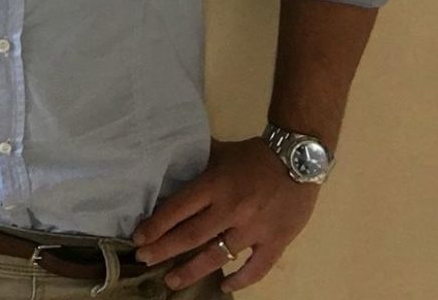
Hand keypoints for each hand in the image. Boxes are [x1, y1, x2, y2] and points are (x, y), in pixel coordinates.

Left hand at [130, 137, 320, 293]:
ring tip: (172, 281)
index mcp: (215, 184)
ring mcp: (254, 229)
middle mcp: (231, 209)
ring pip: (217, 256)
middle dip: (164, 250)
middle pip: (191, 236)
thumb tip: (169, 162)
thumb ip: (198, 161)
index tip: (139, 238)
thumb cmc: (254, 155)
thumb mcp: (221, 151)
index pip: (178, 209)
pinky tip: (224, 287)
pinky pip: (256, 269)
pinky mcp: (276, 242)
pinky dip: (240, 281)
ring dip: (192, 271)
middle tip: (144, 260)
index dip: (156, 225)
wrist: (298, 158)